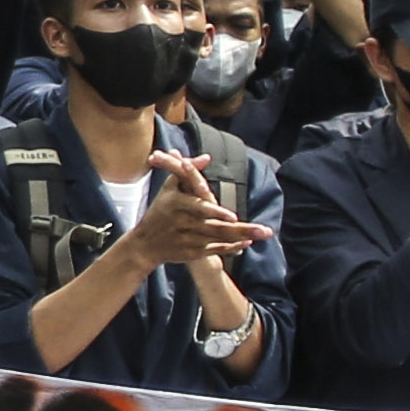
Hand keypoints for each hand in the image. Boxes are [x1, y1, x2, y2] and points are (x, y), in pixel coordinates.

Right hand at [115, 155, 273, 277]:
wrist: (144, 244)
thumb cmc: (159, 211)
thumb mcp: (169, 188)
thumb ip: (188, 172)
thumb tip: (207, 157)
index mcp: (176, 205)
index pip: (199, 208)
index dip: (215, 212)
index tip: (233, 217)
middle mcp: (183, 224)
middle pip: (216, 226)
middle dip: (242, 229)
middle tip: (265, 230)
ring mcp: (188, 240)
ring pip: (219, 239)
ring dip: (242, 237)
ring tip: (263, 234)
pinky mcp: (192, 253)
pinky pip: (215, 250)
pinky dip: (231, 247)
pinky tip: (246, 243)